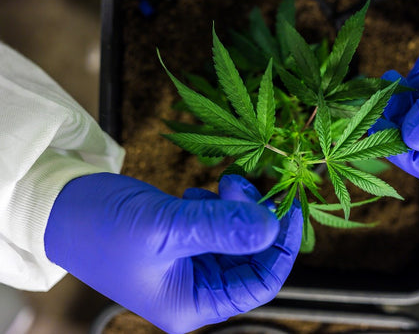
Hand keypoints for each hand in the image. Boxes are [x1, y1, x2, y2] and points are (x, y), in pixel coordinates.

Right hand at [44, 173, 301, 332]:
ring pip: (236, 236)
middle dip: (255, 219)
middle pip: (250, 256)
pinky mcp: (183, 239)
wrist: (61, 207)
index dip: (281, 247)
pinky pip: (217, 223)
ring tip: (220, 186)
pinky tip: (195, 194)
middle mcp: (195, 288)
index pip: (259, 283)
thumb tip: (272, 226)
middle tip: (244, 184)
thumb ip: (221, 226)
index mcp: (192, 302)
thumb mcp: (166, 228)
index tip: (289, 207)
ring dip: (235, 208)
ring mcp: (190, 262)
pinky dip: (216, 205)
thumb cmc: (102, 228)